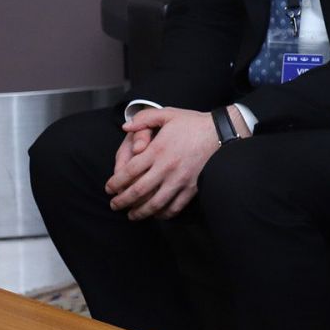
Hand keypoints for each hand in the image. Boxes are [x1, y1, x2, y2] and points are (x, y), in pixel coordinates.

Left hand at [104, 107, 222, 220]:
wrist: (221, 132)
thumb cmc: (192, 123)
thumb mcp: (167, 114)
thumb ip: (144, 118)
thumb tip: (125, 127)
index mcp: (157, 150)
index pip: (128, 172)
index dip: (115, 183)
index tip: (109, 188)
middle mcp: (166, 168)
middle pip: (138, 191)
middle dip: (122, 201)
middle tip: (114, 205)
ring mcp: (180, 180)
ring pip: (155, 204)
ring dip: (140, 212)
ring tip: (132, 215)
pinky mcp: (192, 188)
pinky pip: (175, 206)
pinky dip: (163, 214)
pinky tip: (157, 214)